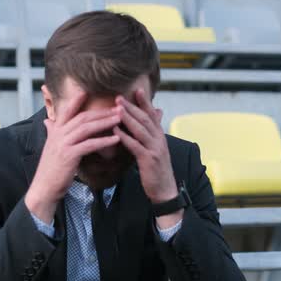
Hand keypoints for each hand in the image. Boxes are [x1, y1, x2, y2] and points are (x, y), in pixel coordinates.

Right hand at [25, 91, 121, 223]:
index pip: (67, 110)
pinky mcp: (70, 155)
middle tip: (118, 107)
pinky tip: (116, 139)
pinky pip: (89, 144)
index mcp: (55, 130)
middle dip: (101, 111)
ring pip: (87, 128)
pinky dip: (104, 141)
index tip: (87, 91)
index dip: (76, 100)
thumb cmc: (50, 169)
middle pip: (83, 117)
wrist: (44, 187)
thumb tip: (48, 121)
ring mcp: (63, 144)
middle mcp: (58, 134)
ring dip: (105, 122)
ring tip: (120, 118)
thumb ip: (51, 131)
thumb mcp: (50, 147)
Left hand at [113, 89, 177, 203]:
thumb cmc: (157, 169)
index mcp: (159, 135)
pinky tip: (116, 131)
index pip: (152, 114)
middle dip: (132, 107)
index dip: (145, 102)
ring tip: (117, 109)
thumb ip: (152, 133)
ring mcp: (155, 149)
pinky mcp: (149, 160)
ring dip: (128, 118)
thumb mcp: (156, 148)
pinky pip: (136, 146)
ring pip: (141, 130)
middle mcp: (159, 139)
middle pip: (145, 119)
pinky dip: (125, 137)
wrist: (165, 190)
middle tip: (119, 97)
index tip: (137, 89)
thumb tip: (153, 119)